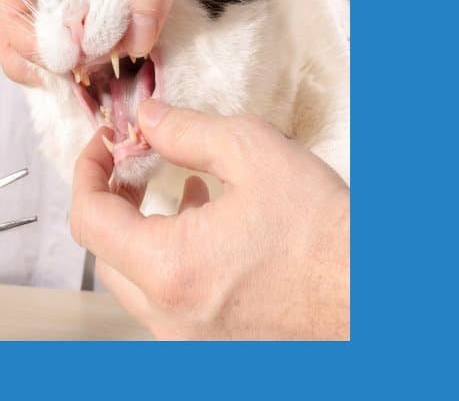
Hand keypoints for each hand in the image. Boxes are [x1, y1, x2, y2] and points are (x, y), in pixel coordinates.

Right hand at [0, 0, 254, 84]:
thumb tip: (135, 35)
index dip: (17, 22)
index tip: (51, 56)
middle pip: (25, 5)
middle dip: (37, 49)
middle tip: (67, 81)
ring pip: (58, 19)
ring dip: (67, 57)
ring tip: (87, 85)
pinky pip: (95, 23)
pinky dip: (98, 52)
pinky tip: (110, 73)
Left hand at [71, 99, 349, 339]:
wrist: (371, 298)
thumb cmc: (323, 233)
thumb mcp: (254, 154)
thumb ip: (187, 132)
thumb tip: (148, 119)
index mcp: (170, 267)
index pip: (89, 219)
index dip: (87, 172)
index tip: (103, 145)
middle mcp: (168, 312)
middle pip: (103, 251)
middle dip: (111, 199)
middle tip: (132, 163)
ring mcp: (186, 334)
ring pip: (131, 276)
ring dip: (139, 226)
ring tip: (175, 186)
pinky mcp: (207, 340)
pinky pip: (163, 295)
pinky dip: (165, 254)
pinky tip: (201, 217)